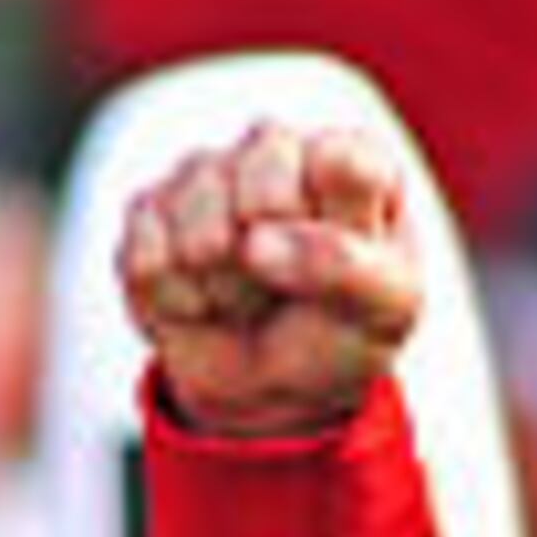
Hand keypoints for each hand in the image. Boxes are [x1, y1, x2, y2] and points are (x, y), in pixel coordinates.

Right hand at [118, 119, 423, 440]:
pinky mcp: (148, 210)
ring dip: (230, 292)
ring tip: (249, 300)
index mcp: (350, 156)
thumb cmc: (344, 332)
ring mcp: (205, 172)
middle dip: (280, 267)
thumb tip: (253, 242)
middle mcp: (274, 148)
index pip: (343, 167)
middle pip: (265, 192)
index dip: (338, 236)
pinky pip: (149, 260)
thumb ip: (348, 266)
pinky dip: (181, 303)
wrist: (277, 388)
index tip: (354, 266)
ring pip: (200, 229)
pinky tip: (202, 302)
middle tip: (295, 292)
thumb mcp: (387, 309)